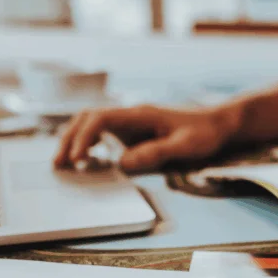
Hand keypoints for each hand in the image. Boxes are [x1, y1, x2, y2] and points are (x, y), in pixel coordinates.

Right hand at [54, 104, 236, 171]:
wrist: (218, 124)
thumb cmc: (205, 133)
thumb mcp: (185, 146)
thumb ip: (156, 153)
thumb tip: (124, 163)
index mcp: (140, 114)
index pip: (101, 118)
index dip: (84, 136)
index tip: (77, 157)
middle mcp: (130, 115)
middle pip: (88, 117)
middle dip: (70, 138)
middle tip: (59, 163)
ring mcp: (130, 122)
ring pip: (91, 123)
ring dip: (75, 139)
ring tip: (64, 163)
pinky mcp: (133, 132)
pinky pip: (103, 132)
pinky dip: (88, 143)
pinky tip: (84, 160)